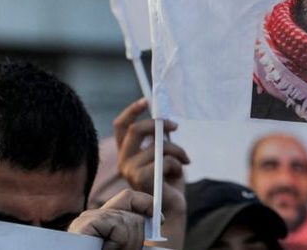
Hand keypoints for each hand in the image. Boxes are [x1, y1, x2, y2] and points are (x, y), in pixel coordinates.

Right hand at [68, 189, 151, 249]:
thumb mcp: (125, 246)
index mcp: (103, 221)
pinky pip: (118, 225)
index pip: (129, 198)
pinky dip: (119, 242)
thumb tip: (158, 218)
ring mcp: (86, 219)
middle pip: (132, 213)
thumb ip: (133, 232)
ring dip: (128, 244)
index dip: (147, 203)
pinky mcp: (84, 224)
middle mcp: (93, 216)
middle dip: (137, 237)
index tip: (161, 219)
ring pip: (129, 221)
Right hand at [113, 99, 189, 247]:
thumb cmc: (169, 180)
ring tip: (185, 160)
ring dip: (177, 150)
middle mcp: (124, 161)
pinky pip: (164, 160)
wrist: (173, 207)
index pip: (120, 127)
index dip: (132, 111)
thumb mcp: (166, 153)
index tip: (147, 100)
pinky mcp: (141, 179)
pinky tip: (178, 174)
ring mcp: (130, 171)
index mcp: (128, 152)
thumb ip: (162, 138)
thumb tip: (166, 119)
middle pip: (136, 129)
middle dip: (159, 124)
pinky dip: (178, 163)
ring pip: (158, 145)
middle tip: (175, 126)